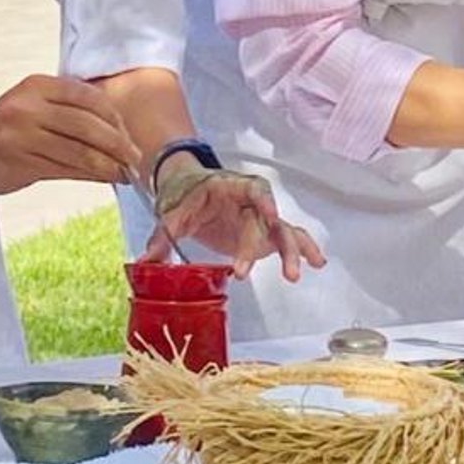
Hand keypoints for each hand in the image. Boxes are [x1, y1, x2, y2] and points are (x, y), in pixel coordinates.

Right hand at [0, 74, 141, 194]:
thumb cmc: (5, 124)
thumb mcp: (33, 103)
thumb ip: (68, 110)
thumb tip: (117, 131)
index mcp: (38, 85)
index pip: (88, 98)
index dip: (115, 118)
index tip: (131, 134)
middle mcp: (29, 108)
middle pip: (86, 126)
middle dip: (117, 144)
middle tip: (136, 158)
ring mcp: (21, 137)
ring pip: (77, 152)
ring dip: (107, 165)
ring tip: (124, 173)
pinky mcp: (17, 164)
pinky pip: (62, 170)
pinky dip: (88, 175)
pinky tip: (103, 179)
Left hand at [147, 155, 326, 281]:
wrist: (193, 190)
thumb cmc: (186, 197)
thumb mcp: (173, 212)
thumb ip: (163, 235)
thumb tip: (145, 261)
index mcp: (232, 187)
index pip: (253, 189)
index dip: (264, 200)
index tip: (270, 213)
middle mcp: (253, 201)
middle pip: (265, 219)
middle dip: (257, 245)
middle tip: (243, 273)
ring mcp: (262, 217)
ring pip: (284, 231)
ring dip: (292, 251)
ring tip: (295, 276)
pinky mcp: (265, 233)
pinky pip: (289, 238)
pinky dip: (305, 249)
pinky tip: (318, 263)